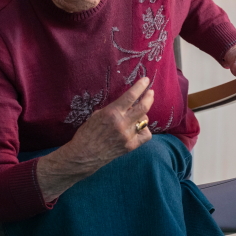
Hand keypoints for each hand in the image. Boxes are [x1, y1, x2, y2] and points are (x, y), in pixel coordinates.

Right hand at [37, 78, 153, 199]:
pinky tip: (139, 129)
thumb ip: (113, 108)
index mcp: (111, 113)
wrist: (84, 154)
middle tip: (150, 93)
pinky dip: (144, 130)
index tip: (146, 80)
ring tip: (136, 115)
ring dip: (142, 116)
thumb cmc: (87, 132)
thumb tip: (127, 102)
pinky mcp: (131, 146)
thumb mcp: (97, 115)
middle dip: (149, 97)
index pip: (130, 96)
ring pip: (145, 121)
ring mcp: (128, 136)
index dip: (140, 87)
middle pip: (143, 107)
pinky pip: (146, 135)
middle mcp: (122, 123)